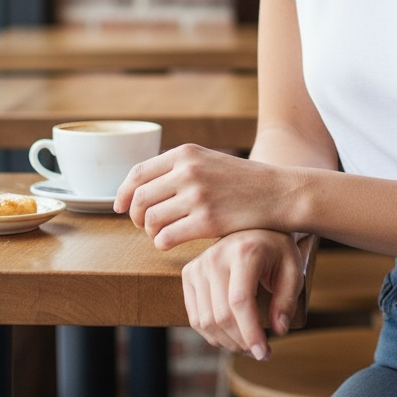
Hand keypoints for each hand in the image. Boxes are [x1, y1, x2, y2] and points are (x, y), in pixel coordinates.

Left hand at [114, 144, 282, 248]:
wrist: (277, 192)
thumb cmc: (241, 181)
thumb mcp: (209, 161)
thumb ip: (178, 168)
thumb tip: (139, 187)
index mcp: (186, 153)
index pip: (138, 173)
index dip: (123, 193)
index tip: (119, 207)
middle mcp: (188, 171)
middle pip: (139, 199)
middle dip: (135, 217)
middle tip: (144, 226)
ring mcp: (197, 196)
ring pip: (150, 221)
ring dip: (151, 232)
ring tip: (163, 233)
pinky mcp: (206, 221)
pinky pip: (165, 238)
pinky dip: (163, 244)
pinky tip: (173, 242)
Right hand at [182, 230, 305, 357]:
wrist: (255, 227)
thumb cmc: (277, 249)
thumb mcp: (292, 268)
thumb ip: (287, 299)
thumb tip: (279, 330)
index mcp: (244, 251)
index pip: (240, 301)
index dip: (251, 333)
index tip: (263, 353)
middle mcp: (216, 256)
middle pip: (221, 315)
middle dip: (241, 342)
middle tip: (260, 353)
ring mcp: (199, 264)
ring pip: (205, 321)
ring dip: (227, 342)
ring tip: (247, 345)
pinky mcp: (189, 273)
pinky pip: (195, 317)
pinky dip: (212, 335)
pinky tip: (231, 337)